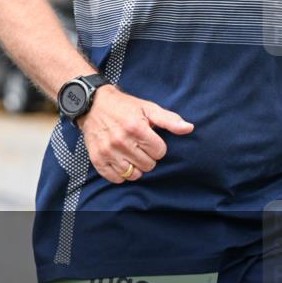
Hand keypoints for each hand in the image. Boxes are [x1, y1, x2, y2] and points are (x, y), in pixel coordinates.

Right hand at [77, 85, 194, 183]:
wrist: (92, 105)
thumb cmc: (124, 107)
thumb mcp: (148, 108)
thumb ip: (169, 120)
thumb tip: (189, 128)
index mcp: (136, 128)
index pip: (160, 152)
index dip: (157, 146)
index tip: (149, 139)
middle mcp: (121, 141)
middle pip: (148, 165)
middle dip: (147, 156)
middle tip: (139, 146)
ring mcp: (108, 151)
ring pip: (133, 174)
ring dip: (135, 167)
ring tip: (131, 155)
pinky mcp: (97, 159)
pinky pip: (115, 178)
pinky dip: (120, 174)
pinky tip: (120, 162)